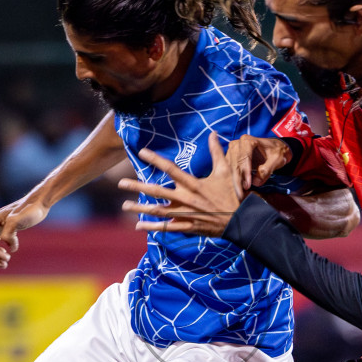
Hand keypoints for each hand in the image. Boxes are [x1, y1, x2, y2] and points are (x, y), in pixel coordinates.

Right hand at [0, 196, 48, 268]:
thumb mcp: (18, 220)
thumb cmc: (30, 210)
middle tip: (4, 265)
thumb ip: (9, 232)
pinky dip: (0, 252)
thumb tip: (5, 244)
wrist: (38, 204)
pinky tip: (9, 253)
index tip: (8, 258)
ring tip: (5, 264)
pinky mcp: (4, 231)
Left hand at [118, 133, 242, 237]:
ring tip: (124, 206)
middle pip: (156, 191)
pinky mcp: (187, 226)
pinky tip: (138, 226)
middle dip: (137, 186)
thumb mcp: (225, 171)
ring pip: (157, 210)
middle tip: (120, 183)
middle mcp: (185, 198)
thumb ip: (216, 152)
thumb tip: (213, 134)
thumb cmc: (233, 194)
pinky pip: (166, 227)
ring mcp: (184, 214)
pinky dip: (151, 227)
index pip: (169, 168)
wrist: (241, 220)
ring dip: (139, 208)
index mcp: (192, 183)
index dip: (155, 159)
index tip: (141, 152)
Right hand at [224, 135, 291, 192]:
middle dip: (237, 180)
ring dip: (233, 182)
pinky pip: (229, 170)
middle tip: (240, 195)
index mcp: (248, 141)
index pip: (244, 158)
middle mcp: (237, 144)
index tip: (247, 185)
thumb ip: (266, 170)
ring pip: (229, 168)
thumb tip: (256, 182)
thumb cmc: (276, 152)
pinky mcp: (231, 158)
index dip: (245, 173)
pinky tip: (236, 190)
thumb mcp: (276, 160)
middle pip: (234, 164)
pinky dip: (232, 180)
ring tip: (237, 194)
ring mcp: (232, 151)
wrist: (275, 149)